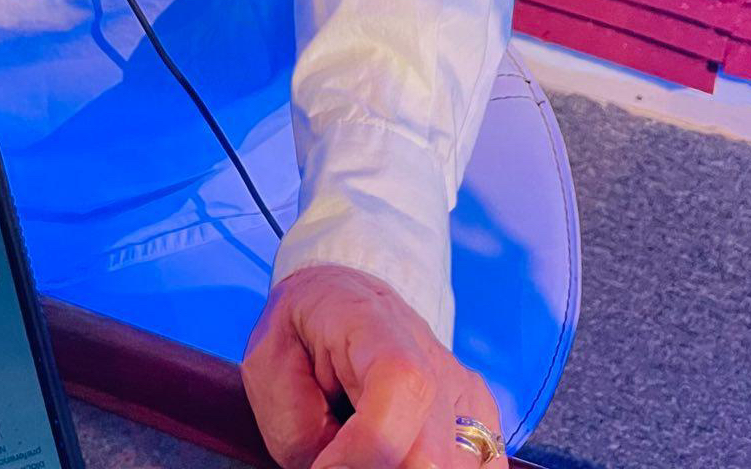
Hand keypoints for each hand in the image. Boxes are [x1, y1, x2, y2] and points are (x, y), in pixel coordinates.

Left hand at [241, 264, 503, 468]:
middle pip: (433, 450)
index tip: (322, 466)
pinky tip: (397, 459)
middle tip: (336, 459)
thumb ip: (300, 433)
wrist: (337, 298)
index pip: (401, 385)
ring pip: (457, 466)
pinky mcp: (480, 418)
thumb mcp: (270, 368)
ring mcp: (463, 389)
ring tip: (363, 452)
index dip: (365, 449)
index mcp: (375, 324)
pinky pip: (478, 466)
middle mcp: (434, 356)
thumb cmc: (298, 334)